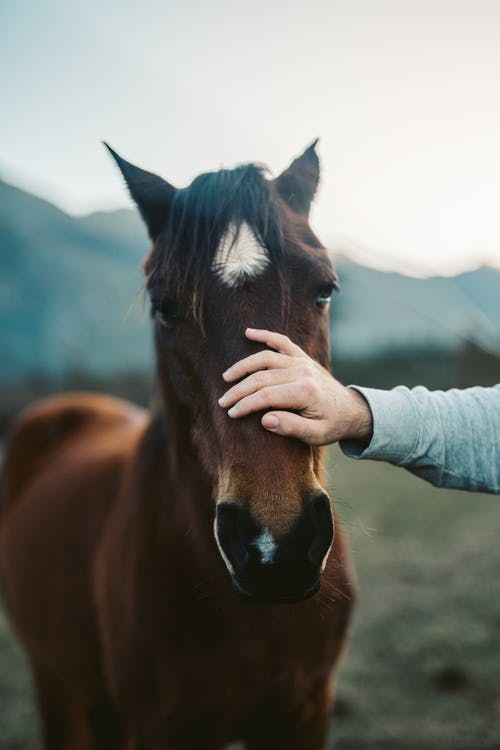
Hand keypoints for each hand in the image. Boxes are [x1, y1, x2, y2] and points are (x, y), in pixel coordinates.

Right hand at [218, 328, 372, 445]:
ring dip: (244, 366)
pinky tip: (248, 333)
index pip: (267, 395)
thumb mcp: (315, 435)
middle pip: (262, 377)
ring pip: (266, 358)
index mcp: (305, 391)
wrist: (351, 411)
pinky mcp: (302, 357)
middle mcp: (302, 372)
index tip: (231, 413)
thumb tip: (265, 420)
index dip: (246, 404)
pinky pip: (282, 342)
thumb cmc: (332, 425)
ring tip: (227, 377)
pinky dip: (265, 335)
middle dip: (239, 390)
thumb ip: (291, 428)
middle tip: (223, 402)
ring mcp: (302, 362)